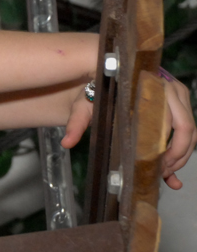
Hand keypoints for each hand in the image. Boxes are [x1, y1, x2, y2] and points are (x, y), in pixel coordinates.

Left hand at [61, 76, 195, 189]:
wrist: (103, 74)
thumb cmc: (96, 89)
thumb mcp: (84, 105)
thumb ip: (77, 122)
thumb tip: (67, 143)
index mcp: (151, 86)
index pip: (168, 120)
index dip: (166, 147)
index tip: (155, 165)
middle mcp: (170, 89)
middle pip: (186, 128)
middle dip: (176, 155)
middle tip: (161, 172)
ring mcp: (178, 96)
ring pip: (191, 132)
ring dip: (180, 156)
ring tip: (163, 173)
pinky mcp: (180, 104)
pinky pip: (187, 130)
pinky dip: (181, 154)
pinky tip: (173, 177)